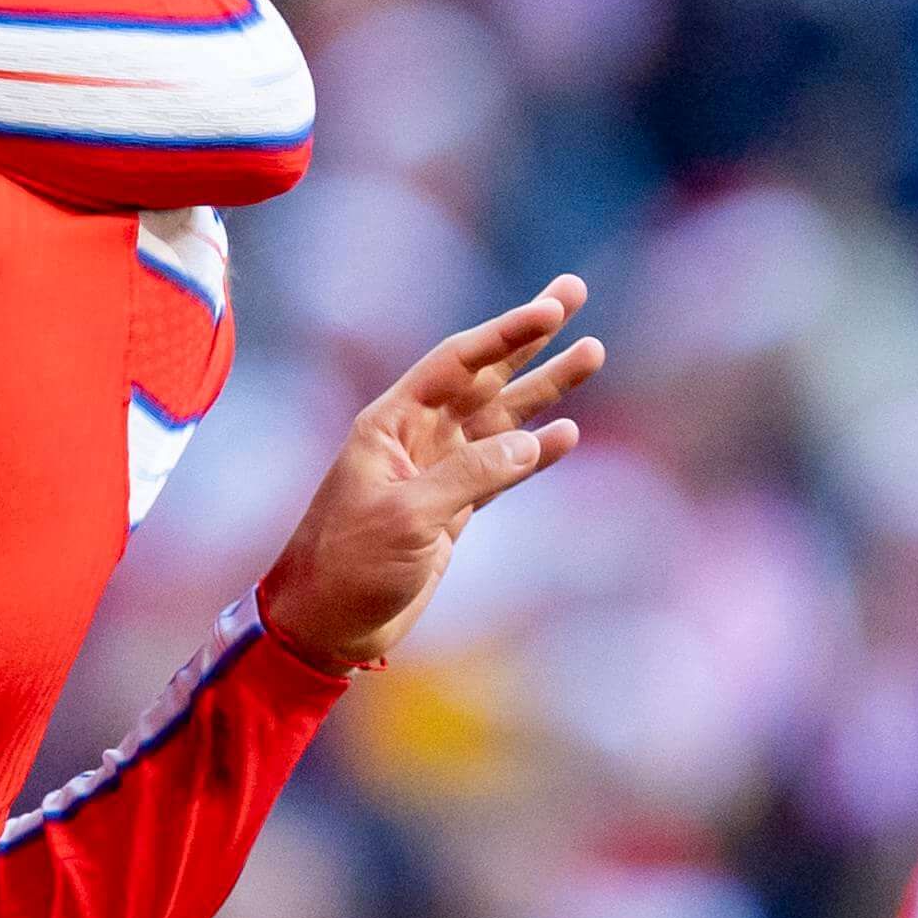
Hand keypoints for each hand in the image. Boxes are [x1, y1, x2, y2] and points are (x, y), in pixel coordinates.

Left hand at [250, 280, 604, 671]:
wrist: (325, 625)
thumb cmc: (348, 566)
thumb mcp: (407, 517)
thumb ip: (469, 475)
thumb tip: (534, 440)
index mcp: (390, 423)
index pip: (457, 362)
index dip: (505, 333)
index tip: (551, 308)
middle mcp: (415, 437)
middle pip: (484, 375)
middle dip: (530, 337)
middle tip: (575, 293)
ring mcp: (436, 472)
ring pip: (501, 419)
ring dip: (545, 388)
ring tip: (592, 353)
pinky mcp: (451, 510)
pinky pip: (503, 469)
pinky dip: (536, 452)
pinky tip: (568, 432)